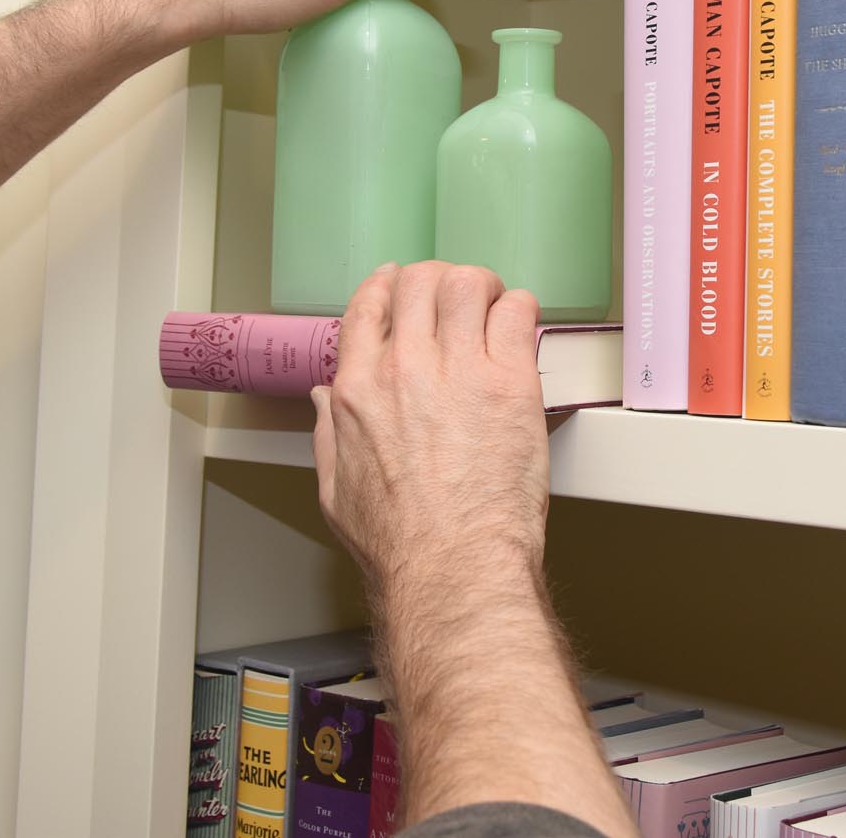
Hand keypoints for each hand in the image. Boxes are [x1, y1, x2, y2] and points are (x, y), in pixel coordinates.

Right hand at [310, 261, 547, 595]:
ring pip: (469, 284)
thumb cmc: (398, 541)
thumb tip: (325, 397)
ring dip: (484, 288)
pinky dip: (520, 309)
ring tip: (494, 307)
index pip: (369, 304)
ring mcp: (459, 369)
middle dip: (440, 282)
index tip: (403, 284)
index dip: (390, 284)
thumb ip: (329, 431)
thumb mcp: (335, 488)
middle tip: (459, 300)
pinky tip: (521, 328)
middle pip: (421, 282)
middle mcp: (404, 367)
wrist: (450, 563)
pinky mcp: (510, 381)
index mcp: (358, 388)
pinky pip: (517, 312)